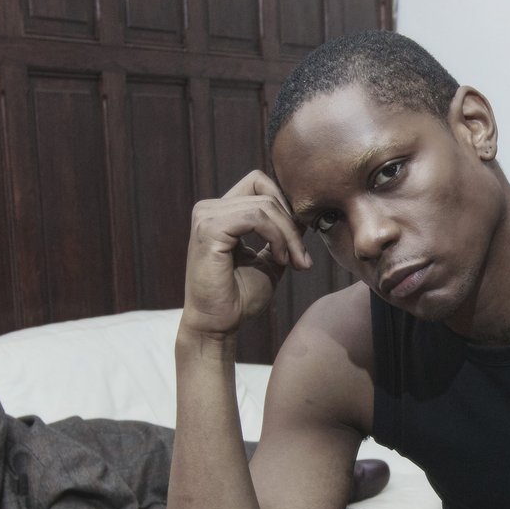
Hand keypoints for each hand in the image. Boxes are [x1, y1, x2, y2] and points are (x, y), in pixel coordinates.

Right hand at [181, 170, 310, 340]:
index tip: (299, 242)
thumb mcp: (270, 260)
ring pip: (264, 204)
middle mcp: (209, 209)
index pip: (259, 183)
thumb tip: (303, 214)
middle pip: (264, 190)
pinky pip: (256, 216)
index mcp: (220, 213)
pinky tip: (281, 260)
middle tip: (302, 258)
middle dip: (291, 222)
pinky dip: (276, 236)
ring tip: (293, 262)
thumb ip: (282, 235)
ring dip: (287, 234)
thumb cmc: (240, 298)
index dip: (286, 205)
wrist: (218, 325)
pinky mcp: (209, 229)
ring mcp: (206, 216)